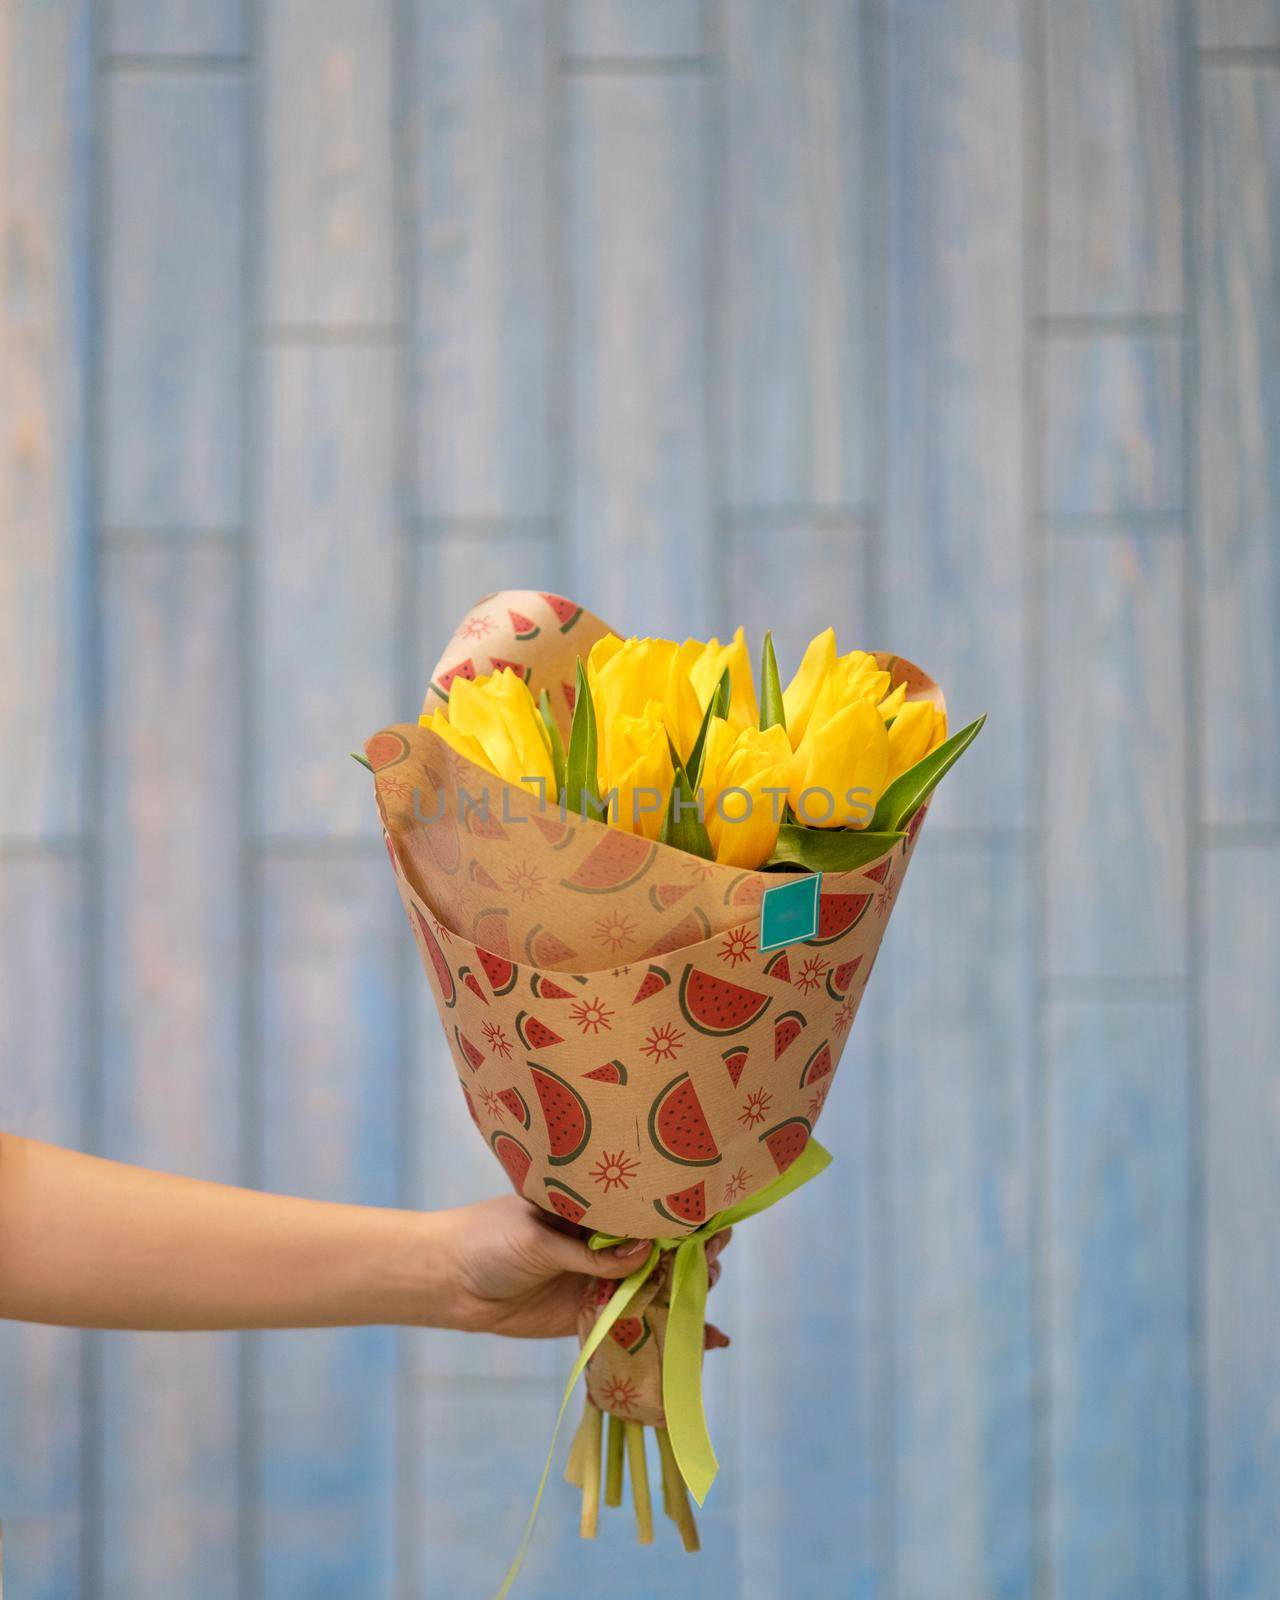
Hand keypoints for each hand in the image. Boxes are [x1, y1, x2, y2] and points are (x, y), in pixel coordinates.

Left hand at [433, 1194, 730, 1338]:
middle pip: (665, 1250)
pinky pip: (639, 1323)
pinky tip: (710, 1342)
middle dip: (696, 1256)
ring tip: (707, 1304)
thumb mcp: (538, 1237)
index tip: (713, 1225)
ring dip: (690, 1294)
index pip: (650, 1209)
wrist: (450, 1282)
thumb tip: (647, 1254)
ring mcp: (603, 1280)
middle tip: (711, 1264)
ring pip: (659, 1287)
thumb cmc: (488, 1240)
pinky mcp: (594, 1315)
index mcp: (595, 1209)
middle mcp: (606, 1242)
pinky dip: (673, 1333)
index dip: (684, 1217)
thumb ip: (589, 1252)